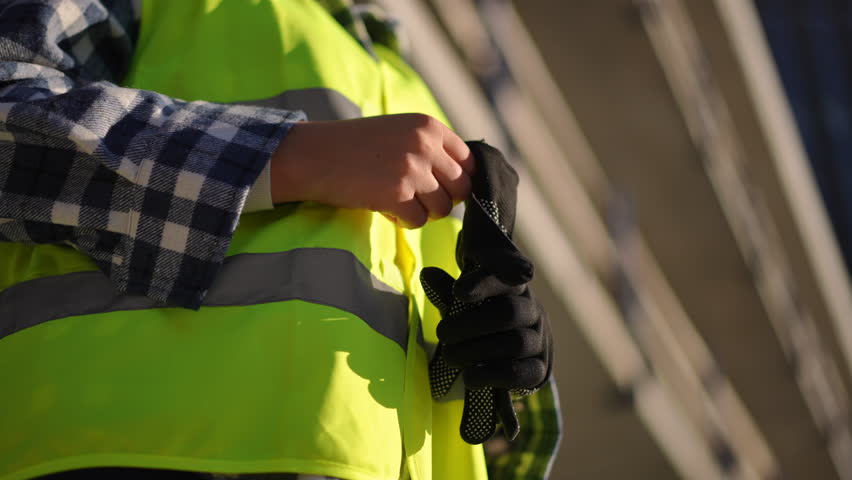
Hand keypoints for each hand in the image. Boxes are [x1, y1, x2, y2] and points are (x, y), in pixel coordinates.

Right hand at [270, 113, 473, 227]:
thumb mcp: (400, 132)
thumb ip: (431, 149)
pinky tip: (386, 210)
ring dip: (423, 213)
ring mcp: (412, 169)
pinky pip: (418, 221)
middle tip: (419, 200)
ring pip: (442, 208)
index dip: (458, 180)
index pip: (470, 162)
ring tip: (399, 203)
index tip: (441, 188)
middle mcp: (425, 144)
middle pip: (461, 188)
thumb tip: (466, 184)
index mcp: (429, 126)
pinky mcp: (397, 194)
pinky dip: (404, 222)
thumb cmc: (356, 147)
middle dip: (443, 200)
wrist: (314, 155)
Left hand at [421, 267, 550, 391]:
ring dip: (477, 351)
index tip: (459, 291)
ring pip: (516, 343)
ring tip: (449, 356)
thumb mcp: (465, 303)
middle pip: (510, 312)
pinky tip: (468, 377)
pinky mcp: (539, 369)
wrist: (511, 355)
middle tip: (442, 333)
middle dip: (471, 324)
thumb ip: (448, 291)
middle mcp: (532, 310)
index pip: (505, 278)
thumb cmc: (482, 321)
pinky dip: (491, 375)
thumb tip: (428, 274)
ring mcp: (539, 340)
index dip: (485, 284)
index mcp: (514, 286)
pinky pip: (522, 373)